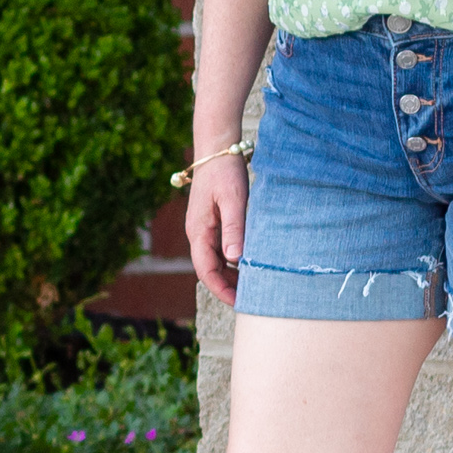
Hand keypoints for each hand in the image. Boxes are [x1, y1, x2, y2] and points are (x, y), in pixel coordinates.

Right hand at [185, 151, 248, 306]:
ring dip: (231, 275)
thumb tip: (234, 259)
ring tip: (253, 285)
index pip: (206, 271)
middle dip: (228, 287)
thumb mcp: (233, 200)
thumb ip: (233, 229)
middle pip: (210, 270)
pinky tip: (250, 264)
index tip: (240, 302)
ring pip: (216, 261)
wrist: (218, 149)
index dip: (221, 290)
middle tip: (252, 299)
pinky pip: (220, 250)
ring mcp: (204, 229)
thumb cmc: (225, 172)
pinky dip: (233, 261)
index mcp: (199, 232)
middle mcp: (198, 234)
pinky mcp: (212, 223)